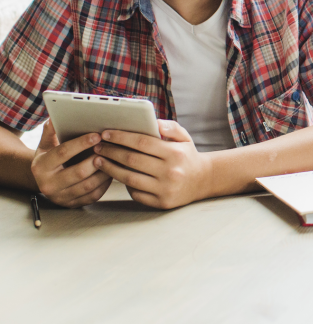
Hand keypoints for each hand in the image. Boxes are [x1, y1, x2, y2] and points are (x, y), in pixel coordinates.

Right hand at [29, 120, 111, 206]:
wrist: (44, 181)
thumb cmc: (50, 157)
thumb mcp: (46, 144)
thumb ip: (51, 130)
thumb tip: (55, 115)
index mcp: (41, 167)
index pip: (63, 153)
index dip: (81, 143)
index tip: (97, 135)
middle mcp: (48, 185)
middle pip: (78, 172)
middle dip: (97, 159)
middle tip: (111, 148)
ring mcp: (60, 197)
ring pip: (88, 185)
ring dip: (105, 171)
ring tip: (115, 158)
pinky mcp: (72, 205)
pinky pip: (93, 195)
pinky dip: (105, 184)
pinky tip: (112, 172)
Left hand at [93, 120, 211, 208]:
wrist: (203, 180)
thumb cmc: (187, 156)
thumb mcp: (184, 137)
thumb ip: (170, 127)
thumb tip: (153, 122)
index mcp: (175, 153)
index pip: (142, 142)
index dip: (121, 137)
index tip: (106, 134)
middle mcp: (170, 172)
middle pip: (132, 160)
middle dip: (111, 152)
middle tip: (97, 147)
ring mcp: (165, 189)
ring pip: (129, 178)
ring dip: (110, 169)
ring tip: (98, 161)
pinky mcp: (161, 202)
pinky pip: (135, 193)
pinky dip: (123, 184)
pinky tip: (116, 176)